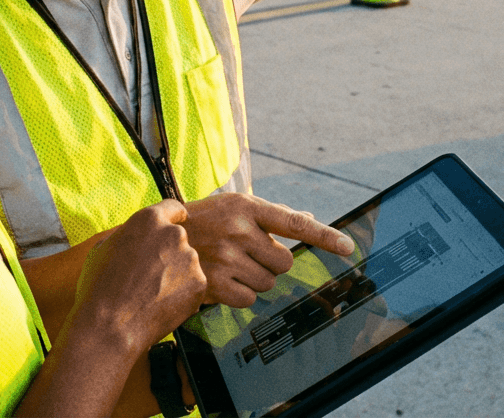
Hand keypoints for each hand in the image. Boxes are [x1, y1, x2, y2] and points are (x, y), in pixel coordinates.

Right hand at [71, 200, 206, 355]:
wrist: (110, 325)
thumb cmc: (99, 287)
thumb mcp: (104, 248)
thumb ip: (128, 235)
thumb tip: (135, 235)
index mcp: (149, 219)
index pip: (173, 208)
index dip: (173, 217)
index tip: (175, 223)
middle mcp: (174, 235)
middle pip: (179, 239)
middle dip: (170, 253)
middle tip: (151, 275)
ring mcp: (190, 259)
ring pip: (187, 263)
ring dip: (177, 274)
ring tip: (153, 293)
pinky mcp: (200, 283)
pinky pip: (194, 285)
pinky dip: (184, 294)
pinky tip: (162, 304)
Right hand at [183, 193, 355, 307]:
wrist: (155, 239)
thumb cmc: (201, 221)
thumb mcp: (232, 207)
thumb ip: (270, 215)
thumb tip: (308, 218)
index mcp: (246, 206)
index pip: (295, 223)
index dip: (324, 236)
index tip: (347, 247)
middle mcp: (238, 229)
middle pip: (284, 261)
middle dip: (271, 262)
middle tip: (247, 254)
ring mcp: (225, 256)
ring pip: (268, 282)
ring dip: (254, 278)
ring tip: (228, 264)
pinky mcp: (213, 283)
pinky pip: (249, 298)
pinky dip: (239, 294)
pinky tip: (220, 279)